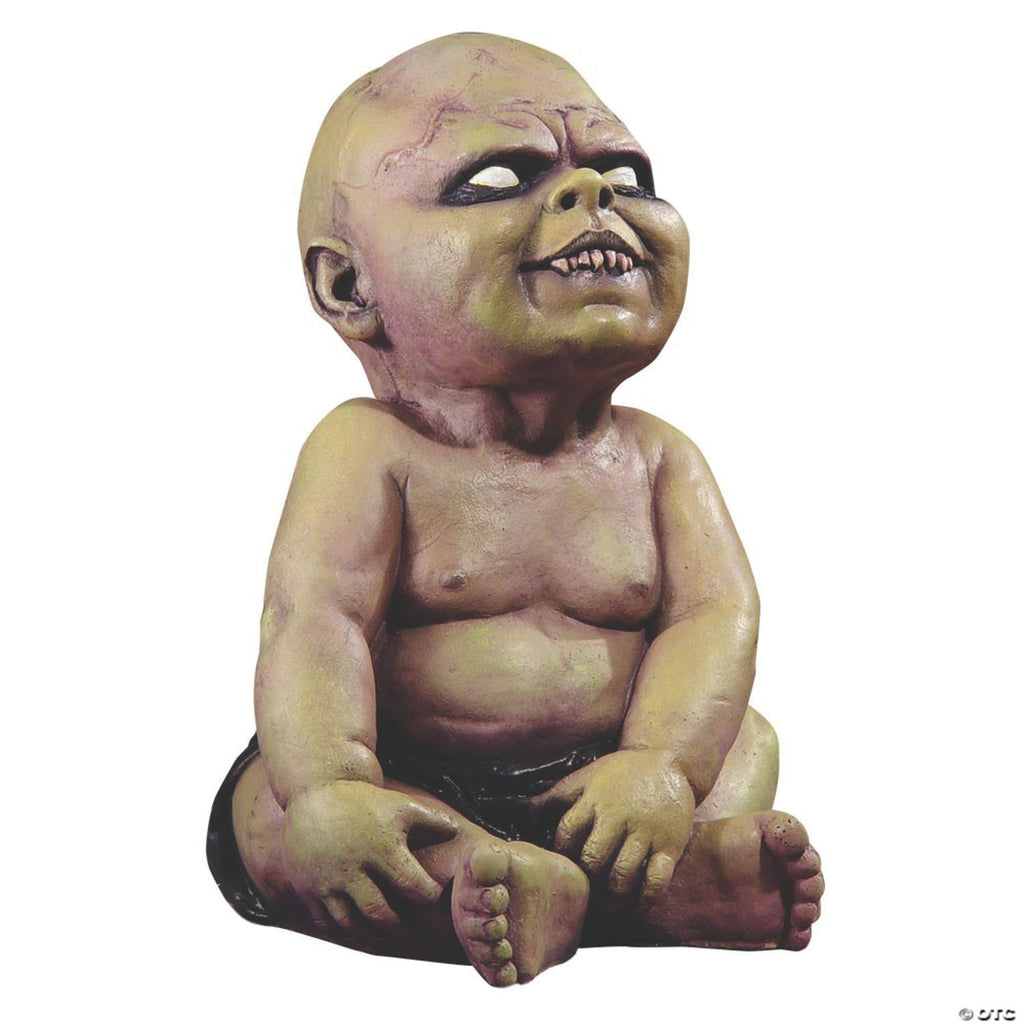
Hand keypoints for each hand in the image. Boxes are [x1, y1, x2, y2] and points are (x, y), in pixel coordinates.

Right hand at [282, 780, 457, 931]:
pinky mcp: (306, 886)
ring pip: (353, 925)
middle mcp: (353, 867)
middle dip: (399, 923)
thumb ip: (433, 822)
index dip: (428, 895)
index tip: (429, 892)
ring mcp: (327, 880)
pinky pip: (326, 922)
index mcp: (381, 848)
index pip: (414, 888)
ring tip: (384, 926)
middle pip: (382, 915)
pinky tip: (358, 922)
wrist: (316, 791)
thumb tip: (459, 833)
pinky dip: (344, 928)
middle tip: (406, 919)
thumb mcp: (401, 805)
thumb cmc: (365, 800)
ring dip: (372, 933)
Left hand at [531, 749, 694, 907]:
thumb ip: (556, 795)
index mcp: (596, 799)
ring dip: (610, 901)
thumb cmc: (621, 772)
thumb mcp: (587, 776)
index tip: (558, 870)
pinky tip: (634, 912)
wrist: (670, 763)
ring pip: (623, 875)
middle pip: (594, 859)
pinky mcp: (671, 845)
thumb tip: (519, 811)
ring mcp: (647, 832)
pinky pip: (656, 880)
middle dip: (584, 883)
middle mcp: (620, 816)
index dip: (560, 855)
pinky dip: (644, 902)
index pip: (568, 833)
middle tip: (578, 903)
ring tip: (602, 914)